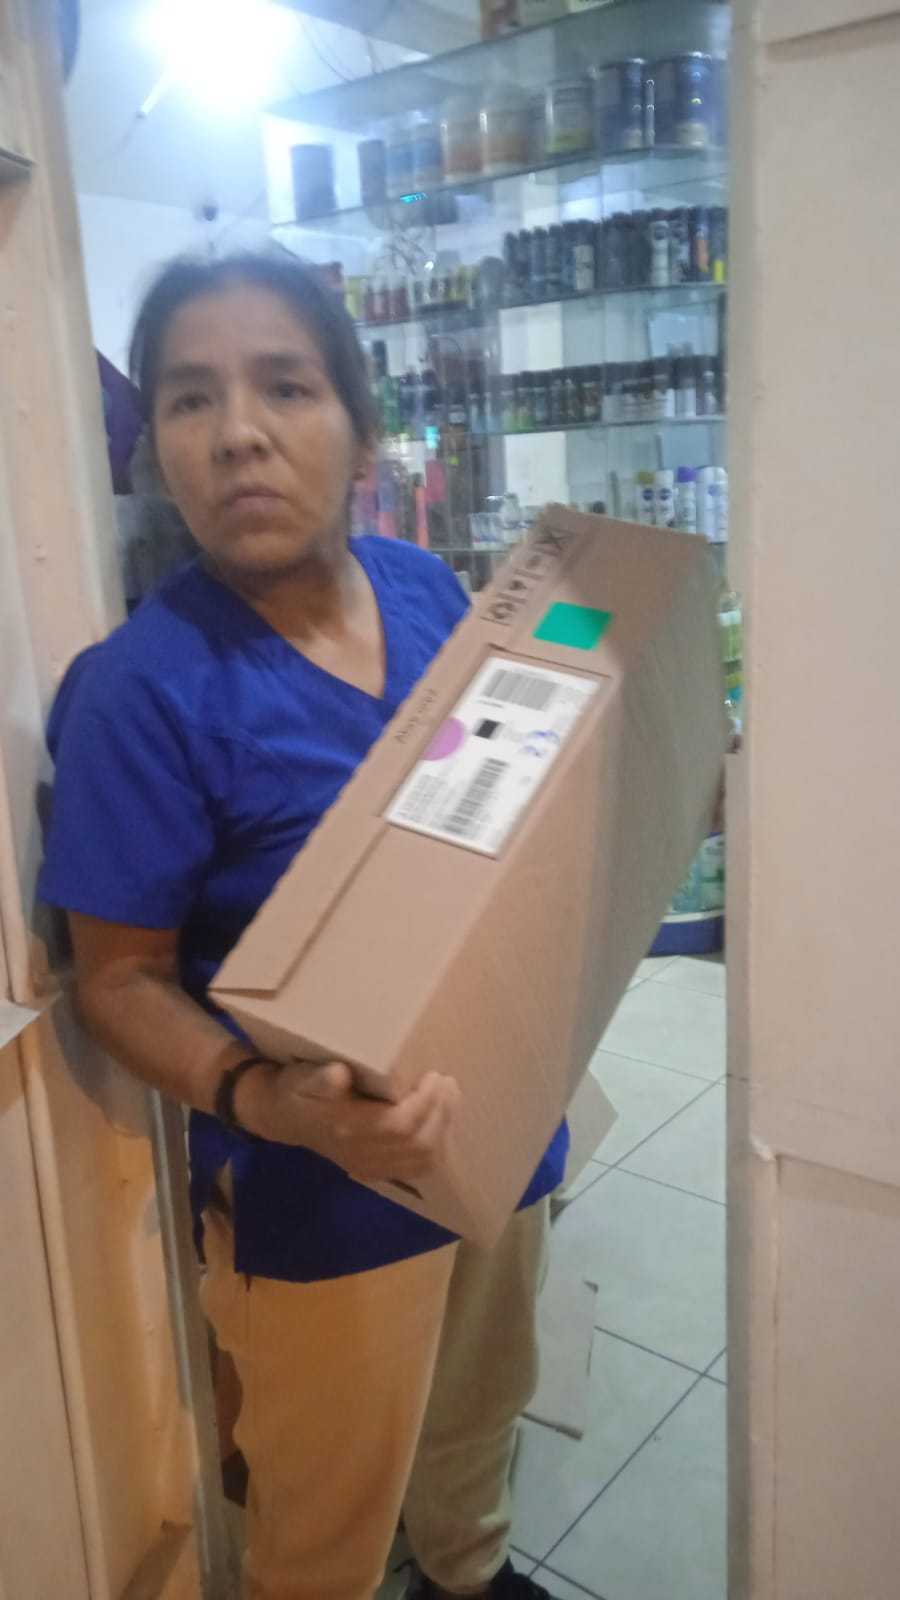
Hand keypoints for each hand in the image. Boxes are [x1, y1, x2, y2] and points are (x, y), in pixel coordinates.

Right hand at [237, 1060, 459, 1183]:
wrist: (284, 1117)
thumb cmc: (297, 1089)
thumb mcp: (302, 1077)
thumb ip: (321, 1078)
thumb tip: (339, 1074)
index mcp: (346, 1128)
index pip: (399, 1125)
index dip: (424, 1103)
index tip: (434, 1076)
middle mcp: (361, 1153)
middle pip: (417, 1144)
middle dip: (440, 1112)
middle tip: (447, 1084)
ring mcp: (369, 1166)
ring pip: (421, 1160)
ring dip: (443, 1129)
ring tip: (448, 1099)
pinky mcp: (375, 1170)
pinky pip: (416, 1169)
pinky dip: (436, 1147)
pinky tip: (440, 1124)